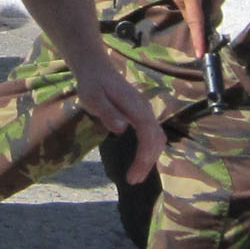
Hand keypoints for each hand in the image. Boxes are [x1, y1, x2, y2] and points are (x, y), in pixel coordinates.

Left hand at [70, 58, 165, 184]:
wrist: (96, 68)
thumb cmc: (92, 84)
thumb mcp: (92, 98)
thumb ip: (107, 112)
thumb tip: (122, 129)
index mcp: (135, 106)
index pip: (147, 135)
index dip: (143, 157)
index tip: (132, 175)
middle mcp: (145, 108)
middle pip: (156, 139)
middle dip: (147, 162)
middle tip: (133, 180)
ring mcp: (145, 110)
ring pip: (157, 137)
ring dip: (149, 158)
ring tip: (135, 175)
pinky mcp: (141, 114)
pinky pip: (151, 134)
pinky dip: (149, 150)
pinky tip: (139, 160)